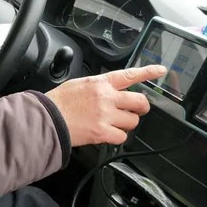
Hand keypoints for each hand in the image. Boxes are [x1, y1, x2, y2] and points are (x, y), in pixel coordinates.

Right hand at [46, 65, 166, 146]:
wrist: (47, 119)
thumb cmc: (58, 102)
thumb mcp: (79, 84)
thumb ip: (98, 86)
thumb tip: (110, 90)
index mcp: (100, 83)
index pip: (130, 75)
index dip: (148, 72)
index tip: (160, 70)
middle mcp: (106, 97)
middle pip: (139, 101)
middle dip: (141, 107)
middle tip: (136, 110)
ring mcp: (106, 115)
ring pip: (133, 121)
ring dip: (127, 123)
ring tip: (114, 123)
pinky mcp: (103, 132)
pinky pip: (122, 136)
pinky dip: (117, 137)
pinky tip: (107, 134)